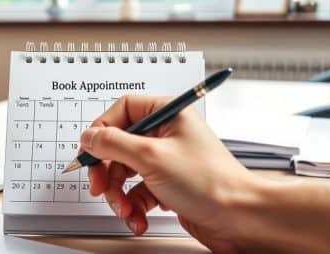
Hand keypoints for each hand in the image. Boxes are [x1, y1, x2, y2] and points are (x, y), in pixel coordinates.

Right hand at [80, 95, 263, 252]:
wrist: (240, 218)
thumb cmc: (210, 182)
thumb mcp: (151, 157)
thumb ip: (113, 144)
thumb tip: (89, 137)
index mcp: (167, 112)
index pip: (121, 110)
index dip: (102, 131)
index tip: (90, 151)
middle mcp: (166, 133)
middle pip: (118, 145)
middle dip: (108, 172)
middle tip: (101, 187)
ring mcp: (166, 160)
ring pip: (125, 173)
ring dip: (120, 195)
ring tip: (126, 210)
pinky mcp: (167, 185)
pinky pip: (138, 192)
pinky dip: (134, 207)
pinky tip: (139, 218)